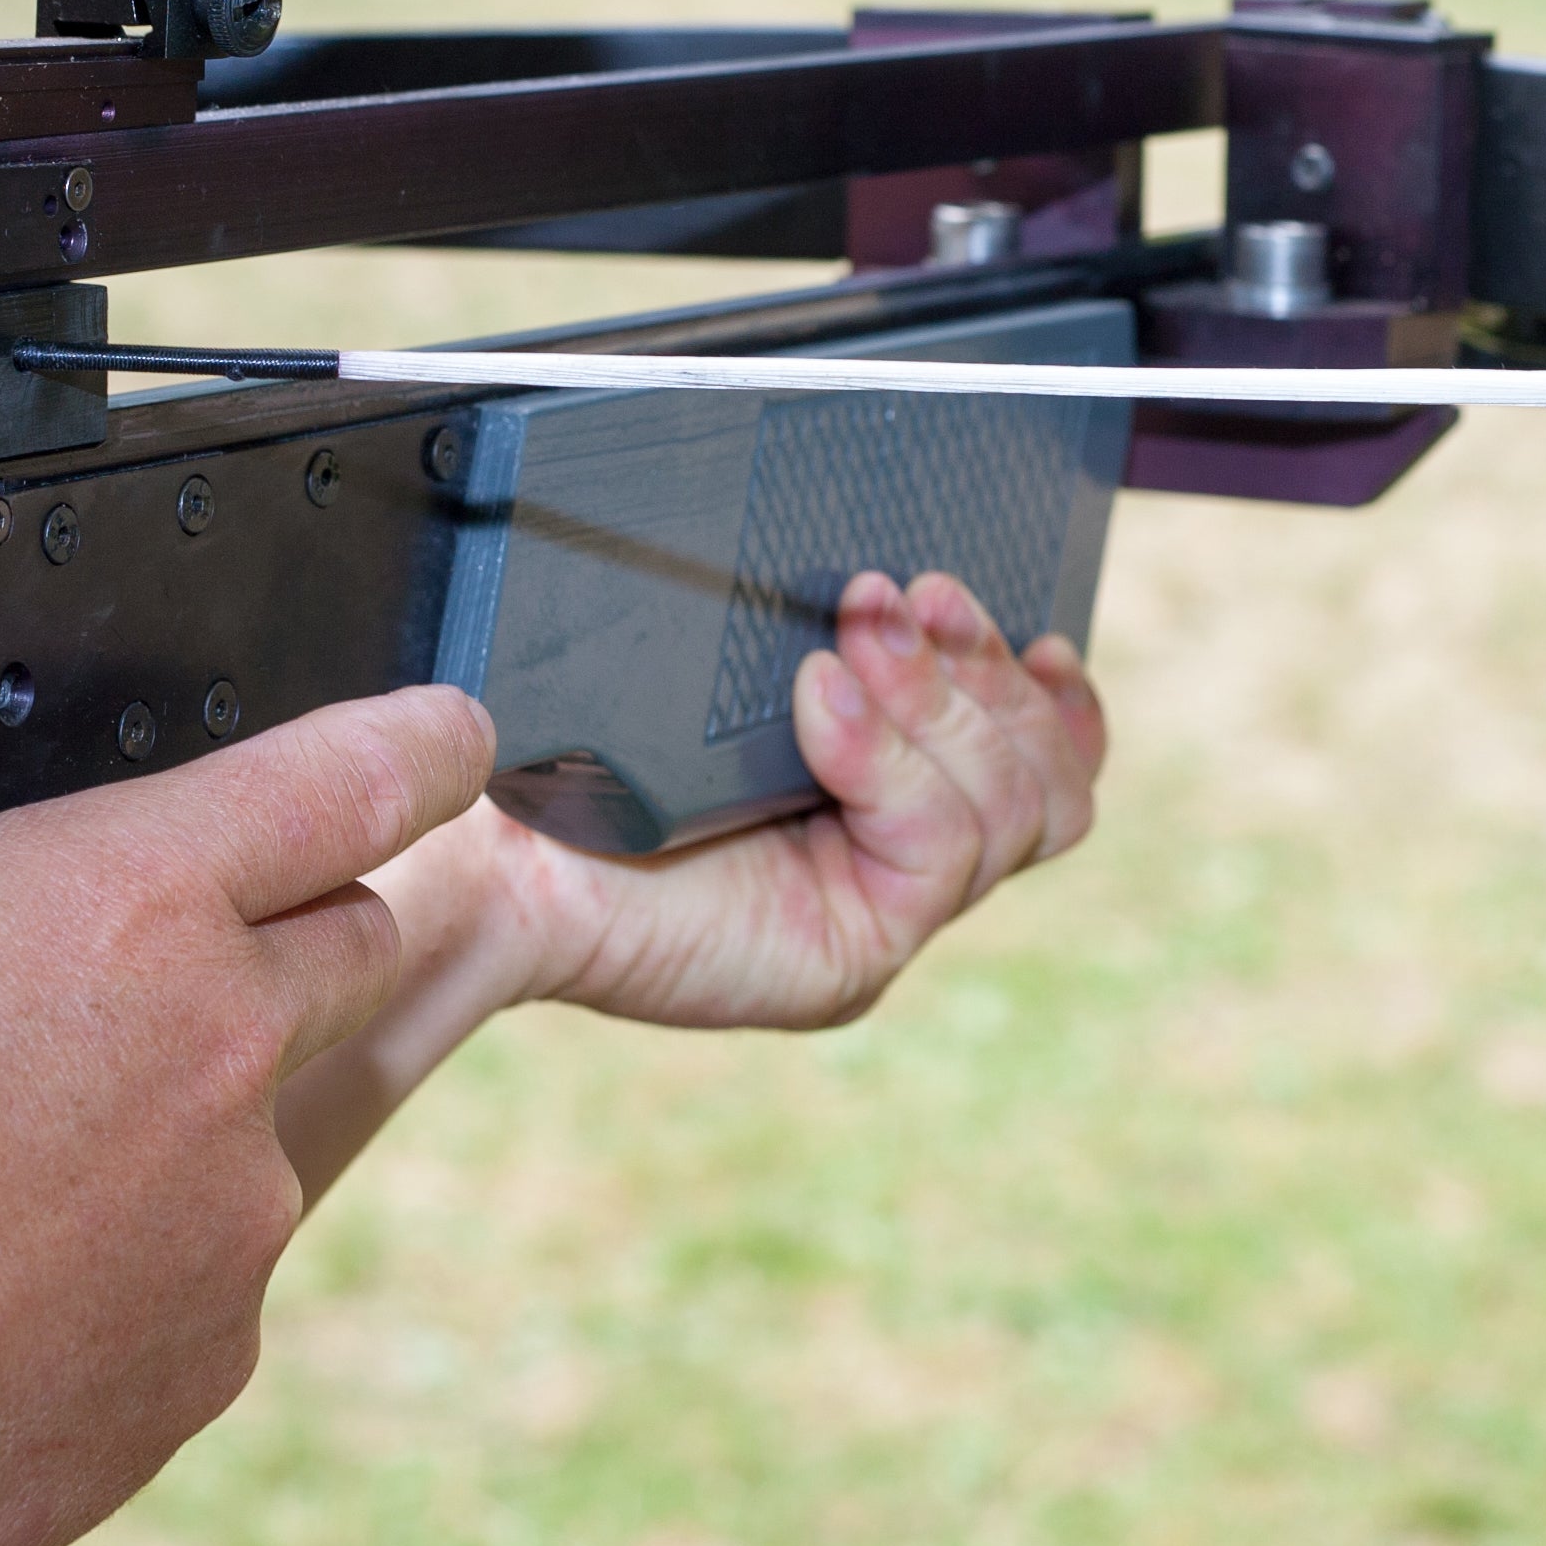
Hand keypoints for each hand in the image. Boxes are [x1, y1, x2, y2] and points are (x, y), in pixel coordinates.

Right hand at [0, 684, 492, 1545]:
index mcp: (127, 898)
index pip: (363, 774)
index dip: (419, 739)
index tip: (448, 734)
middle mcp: (226, 1039)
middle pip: (349, 937)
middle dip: (273, 936)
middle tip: (121, 983)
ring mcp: (242, 1201)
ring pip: (263, 1112)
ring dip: (176, 1114)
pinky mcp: (229, 1336)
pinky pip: (213, 1254)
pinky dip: (141, 1250)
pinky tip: (5, 1270)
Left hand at [477, 568, 1108, 1029]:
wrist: (490, 846)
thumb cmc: (582, 753)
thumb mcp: (730, 678)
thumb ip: (838, 650)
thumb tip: (911, 588)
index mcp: (880, 796)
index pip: (1039, 764)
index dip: (1054, 699)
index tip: (1030, 627)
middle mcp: (892, 864)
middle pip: (1044, 781)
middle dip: (983, 672)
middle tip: (892, 596)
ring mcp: (877, 916)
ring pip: (1010, 810)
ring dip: (939, 700)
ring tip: (847, 633)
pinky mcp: (847, 957)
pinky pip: (937, 847)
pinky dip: (887, 758)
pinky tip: (816, 702)